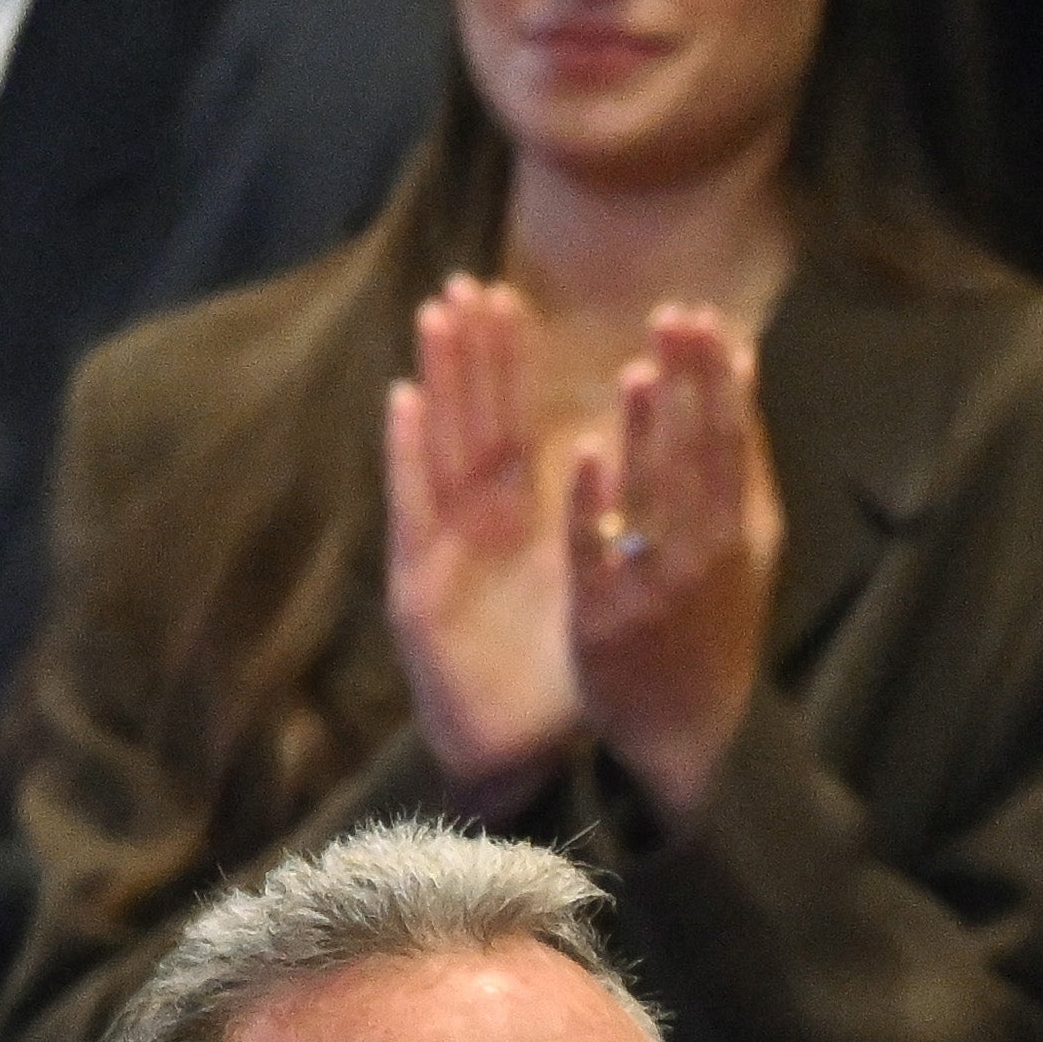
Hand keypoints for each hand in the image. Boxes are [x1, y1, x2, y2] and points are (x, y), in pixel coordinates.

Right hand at [384, 275, 578, 797]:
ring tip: (437, 315)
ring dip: (437, 382)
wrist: (508, 759)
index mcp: (513, 526)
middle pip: (468, 423)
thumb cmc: (547, 681)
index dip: (508, 367)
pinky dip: (404, 458)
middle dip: (467, 355)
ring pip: (438, 450)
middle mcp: (471, 530)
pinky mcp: (417, 589)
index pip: (510, 428)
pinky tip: (401, 402)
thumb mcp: (585, 597)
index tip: (511, 298)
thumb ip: (598, 537)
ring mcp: (440, 553)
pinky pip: (411, 512)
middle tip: (467, 282)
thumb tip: (641, 478)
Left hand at [565, 306, 783, 820]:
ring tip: (639, 368)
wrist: (691, 733)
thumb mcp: (750, 552)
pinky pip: (599, 553)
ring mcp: (655, 588)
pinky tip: (588, 450)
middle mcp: (706, 558)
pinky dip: (596, 503)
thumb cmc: (714, 630)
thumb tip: (744, 382)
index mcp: (742, 535)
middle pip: (699, 460)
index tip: (706, 320)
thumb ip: (746, 471)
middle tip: (672, 319)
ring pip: (654, 503)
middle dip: (688, 390)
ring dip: (650, 435)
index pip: (734, 443)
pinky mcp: (604, 618)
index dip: (720, 381)